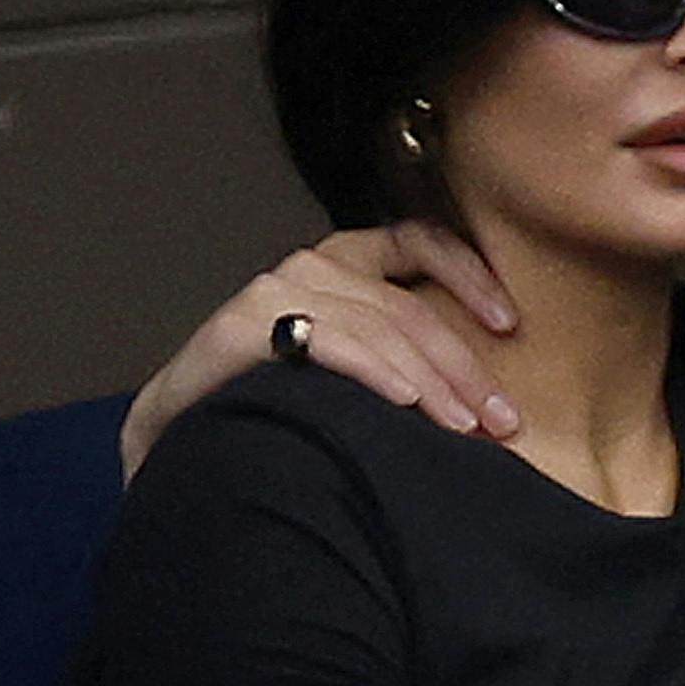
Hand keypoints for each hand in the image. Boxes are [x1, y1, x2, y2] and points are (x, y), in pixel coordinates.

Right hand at [122, 223, 522, 476]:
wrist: (174, 442)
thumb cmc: (267, 412)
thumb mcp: (345, 378)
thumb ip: (396, 363)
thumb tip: (479, 400)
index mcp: (339, 269)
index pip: (417, 243)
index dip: (468, 275)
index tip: (510, 324)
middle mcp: (307, 269)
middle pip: (408, 308)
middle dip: (463, 366)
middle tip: (501, 421)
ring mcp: (273, 294)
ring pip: (377, 326)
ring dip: (430, 379)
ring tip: (464, 427)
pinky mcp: (242, 326)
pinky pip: (329, 341)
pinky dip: (374, 369)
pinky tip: (408, 402)